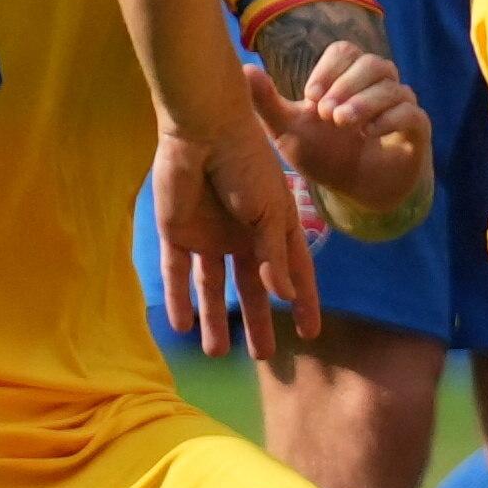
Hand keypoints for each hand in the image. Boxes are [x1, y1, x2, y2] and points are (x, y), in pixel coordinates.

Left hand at [150, 117, 321, 355]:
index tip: (310, 333)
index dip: (304, 301)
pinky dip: (178, 298)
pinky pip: (176, 272)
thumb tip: (286, 297)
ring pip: (212, 287)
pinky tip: (181, 326)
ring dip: (215, 318)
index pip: (293, 272)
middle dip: (258, 320)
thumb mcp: (270, 212)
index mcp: (274, 226)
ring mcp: (209, 236)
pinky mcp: (178, 233)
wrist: (202, 131)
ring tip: (216, 353)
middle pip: (251, 287)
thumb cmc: (247, 163)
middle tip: (264, 357)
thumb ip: (274, 255)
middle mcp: (243, 236)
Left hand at [255, 40, 429, 228]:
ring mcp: (399, 106)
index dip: (328, 70)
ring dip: (364, 102)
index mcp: (347, 77)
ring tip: (342, 123)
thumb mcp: (287, 130)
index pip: (345, 51)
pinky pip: (411, 113)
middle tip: (325, 114)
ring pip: (392, 87)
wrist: (354, 190)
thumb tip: (244, 69)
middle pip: (372, 64)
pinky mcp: (416, 130)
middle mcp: (377, 85)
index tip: (310, 98)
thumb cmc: (323, 152)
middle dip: (346, 86)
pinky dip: (390, 120)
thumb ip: (267, 102)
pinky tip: (369, 135)